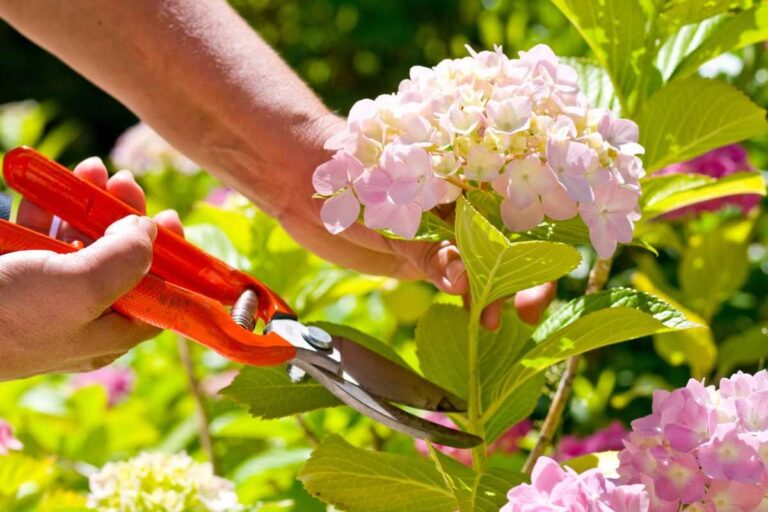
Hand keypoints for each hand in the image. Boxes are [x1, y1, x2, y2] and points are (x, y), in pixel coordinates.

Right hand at [0, 157, 182, 380]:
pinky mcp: (11, 272)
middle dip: (125, 218)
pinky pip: (37, 235)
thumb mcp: (81, 289)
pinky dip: (46, 207)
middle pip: (119, 261)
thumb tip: (148, 231)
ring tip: (92, 168)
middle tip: (126, 182)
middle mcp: (80, 317)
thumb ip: (126, 259)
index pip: (158, 296)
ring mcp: (43, 294)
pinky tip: (49, 182)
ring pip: (78, 242)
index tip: (172, 220)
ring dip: (87, 203)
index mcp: (107, 333)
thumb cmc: (7, 316)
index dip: (172, 259)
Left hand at [277, 115, 555, 329]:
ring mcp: (445, 232)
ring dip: (496, 292)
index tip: (535, 277)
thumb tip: (464, 283)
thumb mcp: (392, 214)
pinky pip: (458, 277)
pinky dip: (470, 296)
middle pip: (509, 241)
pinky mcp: (425, 256)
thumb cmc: (351, 178)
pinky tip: (475, 317)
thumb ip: (428, 249)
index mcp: (465, 178)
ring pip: (486, 264)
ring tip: (492, 322)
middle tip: (527, 313)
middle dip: (522, 275)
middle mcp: (463, 205)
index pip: (516, 211)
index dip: (534, 243)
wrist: (303, 183)